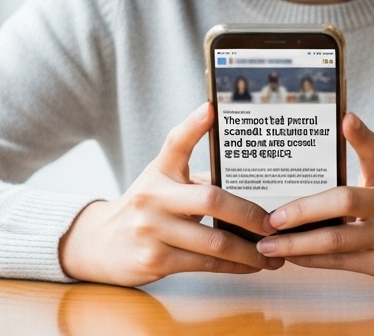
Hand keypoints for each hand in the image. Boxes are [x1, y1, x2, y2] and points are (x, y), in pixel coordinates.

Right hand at [58, 104, 282, 285]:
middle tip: (274, 222)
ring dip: (249, 249)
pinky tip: (250, 264)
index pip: (176, 143)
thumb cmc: (145, 209)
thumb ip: (195, 177)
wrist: (99, 245)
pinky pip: (205, 264)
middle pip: (211, 199)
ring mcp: (152, 228)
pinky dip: (233, 265)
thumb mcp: (162, 183)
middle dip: (249, 213)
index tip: (212, 108)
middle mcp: (153, 196)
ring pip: (214, 240)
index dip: (194, 125)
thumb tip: (250, 178)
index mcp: (159, 171)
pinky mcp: (155, 259)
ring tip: (272, 252)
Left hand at [252, 113, 373, 288]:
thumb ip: (366, 169)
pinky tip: (293, 257)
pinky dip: (313, 260)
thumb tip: (324, 153)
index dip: (361, 135)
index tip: (346, 119)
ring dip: (298, 243)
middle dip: (304, 209)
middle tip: (274, 217)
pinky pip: (343, 263)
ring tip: (269, 244)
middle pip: (345, 201)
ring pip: (338, 239)